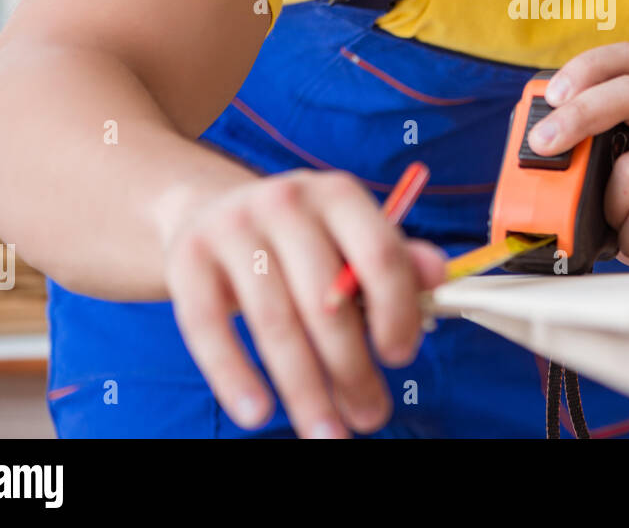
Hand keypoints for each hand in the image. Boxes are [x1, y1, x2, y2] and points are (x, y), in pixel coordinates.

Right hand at [157, 169, 446, 437]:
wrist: (212, 209)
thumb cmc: (302, 237)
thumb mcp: (351, 236)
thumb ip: (398, 260)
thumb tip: (441, 278)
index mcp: (338, 194)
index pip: (379, 255)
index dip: (396, 311)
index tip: (400, 358)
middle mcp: (286, 202)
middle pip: (326, 300)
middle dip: (352, 369)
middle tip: (371, 416)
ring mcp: (232, 228)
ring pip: (274, 323)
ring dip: (304, 390)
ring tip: (327, 434)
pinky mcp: (187, 259)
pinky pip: (209, 329)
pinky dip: (234, 377)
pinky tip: (257, 414)